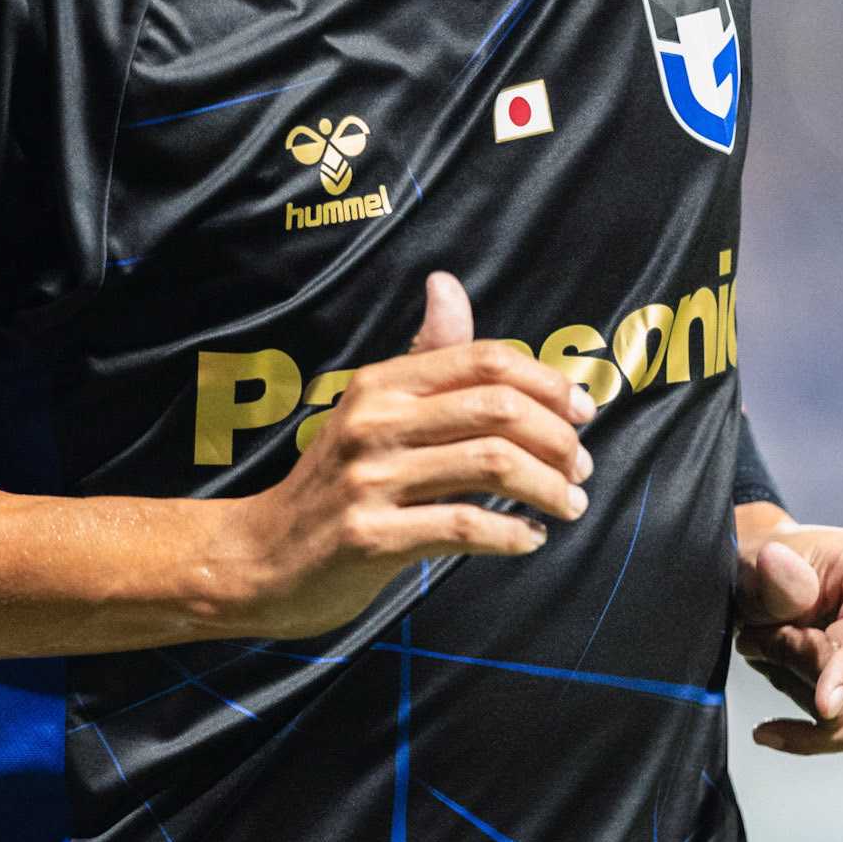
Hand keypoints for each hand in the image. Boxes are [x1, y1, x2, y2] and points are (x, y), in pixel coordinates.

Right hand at [232, 271, 595, 639]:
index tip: (583, 409)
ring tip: (570, 504)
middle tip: (583, 467)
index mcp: (380, 383)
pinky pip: (465, 527)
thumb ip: (422, 356)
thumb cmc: (333, 481)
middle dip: (558, 438)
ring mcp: (370, 478)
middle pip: (497, 408)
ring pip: (491, 464)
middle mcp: (374, 421)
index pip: (484, 359)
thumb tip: (446, 284)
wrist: (259, 557)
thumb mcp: (370, 409)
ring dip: (549, 487)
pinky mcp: (372, 537)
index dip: (546, 380)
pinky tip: (530, 539)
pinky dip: (513, 534)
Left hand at [734, 504, 842, 754]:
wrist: (767, 581)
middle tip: (756, 638)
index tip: (825, 706)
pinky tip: (775, 726)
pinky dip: (810, 731)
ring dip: (797, 692)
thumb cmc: (767, 566)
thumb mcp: (756, 561)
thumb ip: (771, 576)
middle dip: (796, 669)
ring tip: (763, 653)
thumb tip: (778, 566)